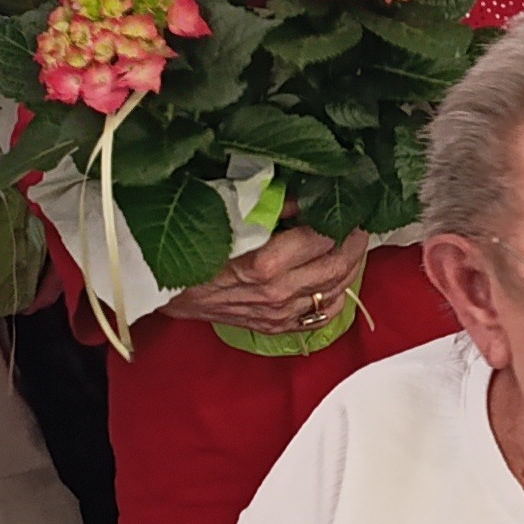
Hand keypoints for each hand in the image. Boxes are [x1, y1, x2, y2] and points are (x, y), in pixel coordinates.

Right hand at [168, 222, 369, 334]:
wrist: (164, 289)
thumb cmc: (191, 247)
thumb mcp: (226, 215)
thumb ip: (270, 206)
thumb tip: (305, 196)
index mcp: (265, 263)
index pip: (322, 238)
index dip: (339, 219)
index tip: (347, 204)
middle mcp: (278, 292)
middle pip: (337, 266)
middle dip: (354, 242)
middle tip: (359, 223)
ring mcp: (280, 314)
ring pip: (335, 291)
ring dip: (351, 267)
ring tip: (353, 247)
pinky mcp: (277, 327)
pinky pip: (322, 316)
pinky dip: (337, 297)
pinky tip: (338, 281)